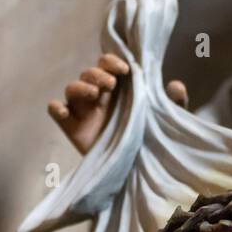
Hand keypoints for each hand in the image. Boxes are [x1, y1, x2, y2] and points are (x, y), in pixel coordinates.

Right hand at [48, 57, 188, 155]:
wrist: (134, 169)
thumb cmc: (147, 139)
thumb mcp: (164, 121)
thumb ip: (172, 103)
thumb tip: (175, 86)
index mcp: (117, 89)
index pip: (107, 64)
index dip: (111, 61)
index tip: (124, 70)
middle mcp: (98, 97)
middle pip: (88, 73)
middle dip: (98, 74)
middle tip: (111, 85)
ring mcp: (83, 111)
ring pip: (71, 88)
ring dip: (80, 87)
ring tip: (95, 96)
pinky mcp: (72, 128)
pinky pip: (55, 111)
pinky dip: (56, 108)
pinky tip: (66, 114)